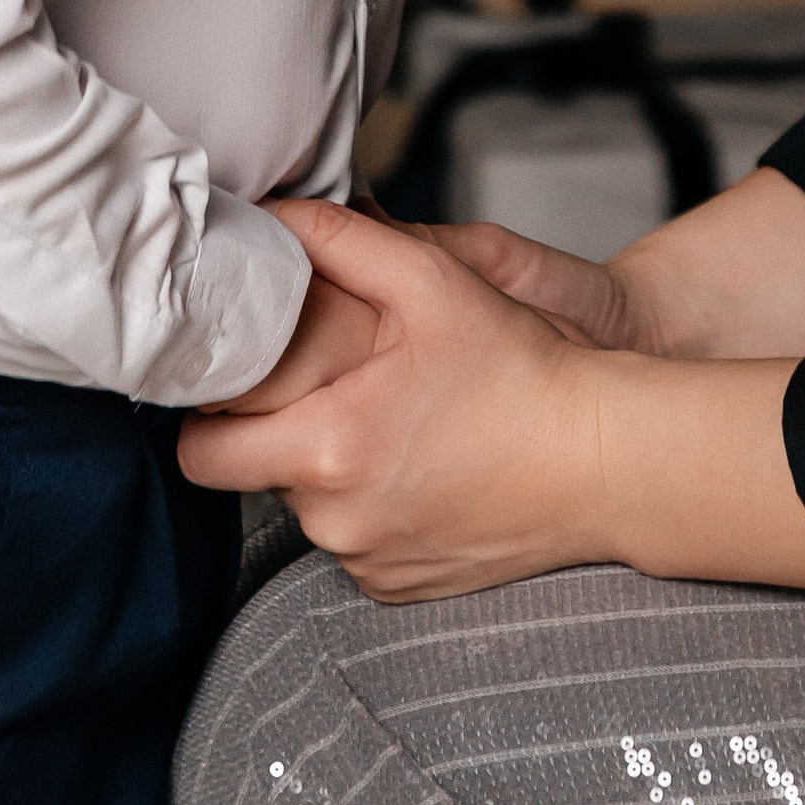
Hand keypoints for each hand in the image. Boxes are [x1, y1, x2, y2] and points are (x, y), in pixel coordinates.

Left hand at [177, 197, 804, 606]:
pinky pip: (353, 544)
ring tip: (393, 421)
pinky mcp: (400, 590)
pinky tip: (421, 467)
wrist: (604, 460)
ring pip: (306, 509)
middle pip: (251, 477)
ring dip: (330, 468)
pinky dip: (372, 508)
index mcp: (329, 448)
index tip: (240, 378)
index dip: (210, 410)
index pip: (200, 452)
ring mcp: (368, 563)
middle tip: (325, 388)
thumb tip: (270, 214)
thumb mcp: (433, 282)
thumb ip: (341, 240)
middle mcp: (336, 521)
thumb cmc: (523, 369)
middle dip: (271, 435)